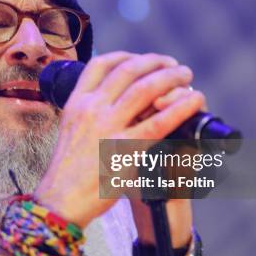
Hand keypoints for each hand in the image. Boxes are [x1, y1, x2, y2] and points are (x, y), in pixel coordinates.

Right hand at [34, 52, 205, 227]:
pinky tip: (194, 101)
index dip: (126, 55)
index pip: (100, 64)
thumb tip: (112, 96)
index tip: (143, 59)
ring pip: (145, 89)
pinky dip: (181, 107)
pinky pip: (160, 122)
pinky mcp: (126, 150)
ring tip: (186, 76)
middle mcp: (91, 110)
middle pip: (127, 70)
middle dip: (155, 62)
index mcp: (76, 103)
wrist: (61, 199)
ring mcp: (108, 128)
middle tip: (173, 65)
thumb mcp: (70, 129)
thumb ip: (88, 111)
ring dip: (171, 77)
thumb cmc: (68, 169)